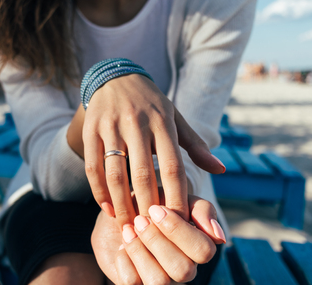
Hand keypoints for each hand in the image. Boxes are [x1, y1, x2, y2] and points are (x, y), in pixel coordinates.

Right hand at [81, 74, 224, 225]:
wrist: (115, 78)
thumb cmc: (151, 104)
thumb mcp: (175, 118)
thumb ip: (195, 146)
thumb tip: (220, 170)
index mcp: (163, 123)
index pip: (173, 167)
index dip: (177, 197)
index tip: (179, 223)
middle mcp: (137, 124)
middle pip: (142, 175)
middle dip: (147, 208)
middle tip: (152, 233)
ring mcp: (111, 127)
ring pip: (115, 174)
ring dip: (121, 205)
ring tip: (129, 227)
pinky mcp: (91, 130)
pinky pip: (93, 167)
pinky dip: (99, 192)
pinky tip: (107, 209)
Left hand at [92, 192, 225, 283]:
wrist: (119, 210)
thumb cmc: (152, 203)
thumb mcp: (175, 196)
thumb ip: (200, 209)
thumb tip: (218, 236)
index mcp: (197, 247)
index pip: (204, 251)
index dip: (179, 231)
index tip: (155, 209)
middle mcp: (183, 268)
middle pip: (184, 270)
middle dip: (157, 241)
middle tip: (139, 220)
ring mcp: (161, 279)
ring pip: (159, 282)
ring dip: (140, 251)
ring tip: (128, 230)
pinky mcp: (137, 283)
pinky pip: (132, 282)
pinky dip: (124, 259)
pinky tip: (122, 245)